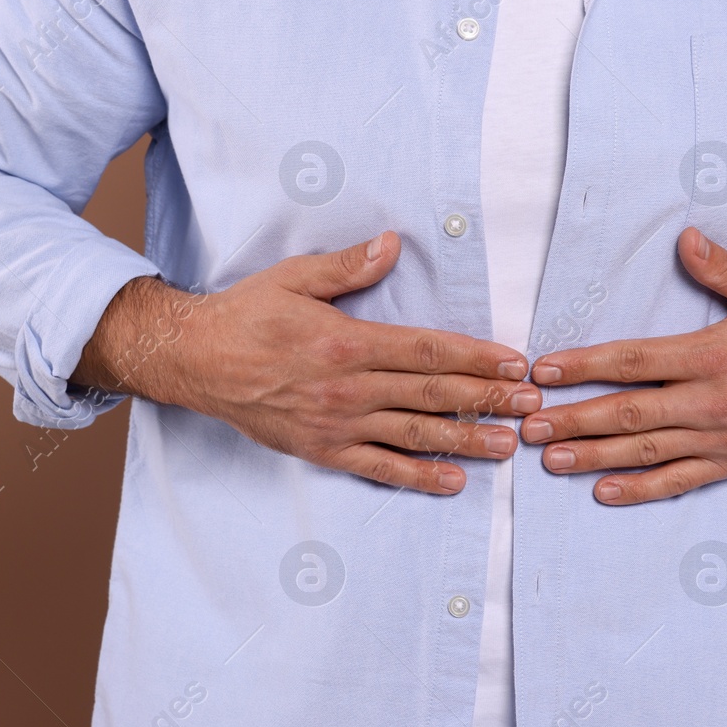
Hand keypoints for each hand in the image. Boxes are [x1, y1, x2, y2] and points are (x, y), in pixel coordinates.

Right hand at [70, 231, 540, 493]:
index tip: (516, 364)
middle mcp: (349, 387)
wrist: (194, 361)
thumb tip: (393, 244)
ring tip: (508, 445)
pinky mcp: (323, 449)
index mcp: (348, 342)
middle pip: (434, 394)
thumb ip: (349, 266)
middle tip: (532, 406)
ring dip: (467, 440)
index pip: (429, 350)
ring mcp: (338, 423)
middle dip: (489, 400)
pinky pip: (379, 467)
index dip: (478, 358)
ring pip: (415, 435)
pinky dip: (418, 477)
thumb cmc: (246, 314)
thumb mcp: (295, 277)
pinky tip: (453, 482)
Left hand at [518, 227, 726, 504]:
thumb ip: (721, 267)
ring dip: (593, 456)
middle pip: (628, 412)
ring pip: (645, 451)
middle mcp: (711, 401)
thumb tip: (685, 239)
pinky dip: (640, 489)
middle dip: (573, 419)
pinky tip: (603, 492)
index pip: (633, 360)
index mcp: (713, 354)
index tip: (543, 371)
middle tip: (527, 426)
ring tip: (550, 460)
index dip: (583, 366)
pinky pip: (679, 481)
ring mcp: (720, 437)